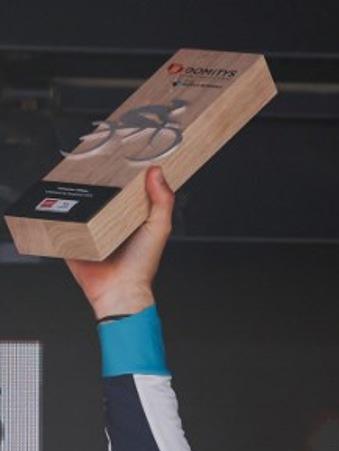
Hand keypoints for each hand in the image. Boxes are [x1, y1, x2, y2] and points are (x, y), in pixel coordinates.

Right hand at [66, 166, 174, 318]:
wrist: (118, 289)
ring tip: (72, 175)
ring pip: (80, 203)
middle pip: (101, 193)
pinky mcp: (73, 236)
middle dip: (96, 179)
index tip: (120, 154)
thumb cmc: (142, 263)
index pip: (127, 189)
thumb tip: (157, 172)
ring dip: (76, 192)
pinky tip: (56, 198)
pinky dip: (58, 210)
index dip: (124, 173)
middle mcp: (111, 220)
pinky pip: (61, 220)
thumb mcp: (159, 228)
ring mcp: (90, 227)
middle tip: (91, 160)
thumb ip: (162, 201)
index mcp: (132, 216)